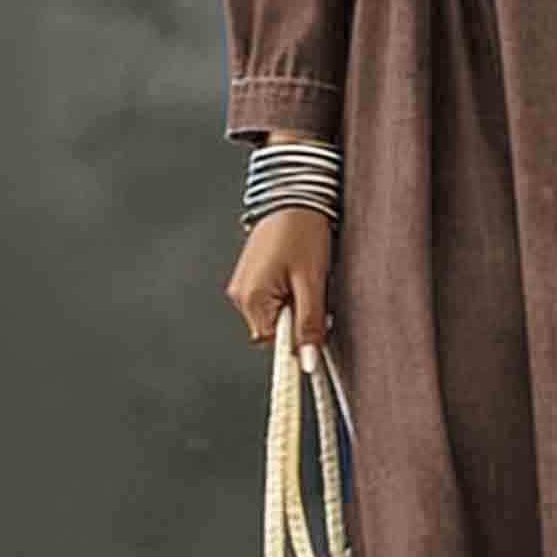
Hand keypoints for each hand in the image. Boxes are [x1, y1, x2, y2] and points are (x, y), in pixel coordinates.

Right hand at [224, 196, 333, 356]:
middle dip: (298, 320)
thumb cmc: (302, 231)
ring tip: (307, 278)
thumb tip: (307, 361)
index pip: (272, 345)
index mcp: (252, 298)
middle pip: (274, 331)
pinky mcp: (253, 277)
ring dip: (296, 306)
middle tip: (315, 294)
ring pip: (276, 315)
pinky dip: (290, 294)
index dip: (295, 342)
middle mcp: (241, 295)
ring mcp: (245, 285)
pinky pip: (273, 300)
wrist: (294, 194)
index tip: (315, 340)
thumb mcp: (312, 281)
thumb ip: (309, 324)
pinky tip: (299, 274)